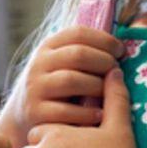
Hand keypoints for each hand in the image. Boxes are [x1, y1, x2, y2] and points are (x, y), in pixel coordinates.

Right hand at [0, 25, 123, 147]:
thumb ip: (85, 52)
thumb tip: (121, 48)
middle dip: (104, 62)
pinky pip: (66, 111)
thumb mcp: (64, 63)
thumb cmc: (58, 86)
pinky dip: (87, 113)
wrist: (25, 115)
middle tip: (117, 72)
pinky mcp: (35, 113)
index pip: (78, 33)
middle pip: (78, 54)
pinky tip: (100, 115)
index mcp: (48, 46)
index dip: (104, 40)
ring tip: (109, 94)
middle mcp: (39, 64)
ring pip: (72, 80)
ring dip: (97, 86)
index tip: (121, 51)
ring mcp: (35, 88)